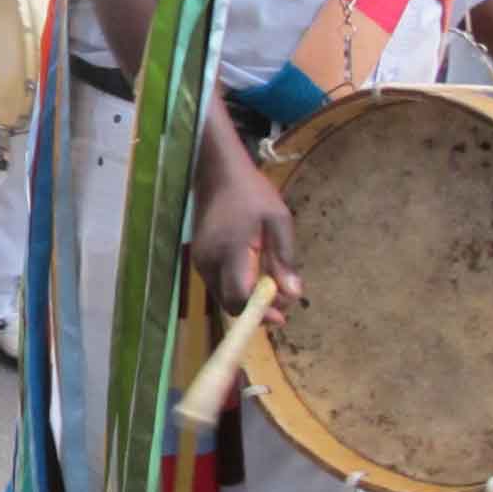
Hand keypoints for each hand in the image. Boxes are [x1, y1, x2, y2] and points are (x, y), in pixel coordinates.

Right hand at [191, 151, 300, 322]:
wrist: (217, 174)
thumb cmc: (252, 194)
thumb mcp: (278, 220)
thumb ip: (284, 259)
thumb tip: (293, 294)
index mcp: (231, 250)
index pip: (239, 296)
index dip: (261, 312)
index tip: (283, 316)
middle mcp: (209, 261)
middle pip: (230, 303)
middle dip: (257, 310)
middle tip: (283, 300)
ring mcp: (200, 261)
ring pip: (223, 296)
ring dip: (247, 299)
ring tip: (272, 284)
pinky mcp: (199, 258)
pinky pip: (218, 284)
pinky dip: (237, 288)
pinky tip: (255, 274)